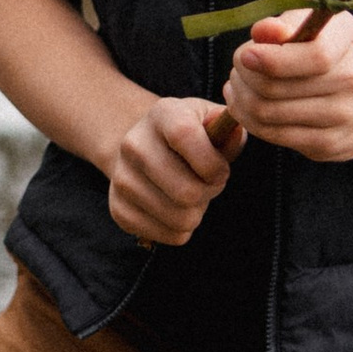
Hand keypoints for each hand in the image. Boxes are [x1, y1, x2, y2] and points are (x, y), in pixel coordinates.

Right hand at [108, 95, 239, 245]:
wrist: (145, 151)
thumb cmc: (190, 138)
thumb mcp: (211, 122)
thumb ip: (227, 128)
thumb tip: (233, 134)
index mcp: (161, 115)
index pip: (185, 136)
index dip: (212, 162)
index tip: (221, 170)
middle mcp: (134, 144)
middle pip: (186, 191)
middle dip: (210, 192)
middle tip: (208, 184)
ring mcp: (122, 178)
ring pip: (180, 218)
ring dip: (197, 212)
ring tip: (192, 195)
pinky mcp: (119, 209)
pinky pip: (169, 236)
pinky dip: (182, 229)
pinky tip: (177, 209)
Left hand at [225, 8, 352, 165]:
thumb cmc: (350, 52)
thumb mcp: (330, 26)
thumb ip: (292, 23)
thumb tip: (259, 33)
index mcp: (352, 54)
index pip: (312, 58)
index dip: (270, 57)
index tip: (245, 53)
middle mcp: (352, 91)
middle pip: (276, 89)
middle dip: (243, 76)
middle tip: (237, 65)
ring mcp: (341, 124)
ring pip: (268, 116)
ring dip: (241, 99)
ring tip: (237, 84)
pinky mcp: (330, 148)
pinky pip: (276, 137)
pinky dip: (252, 121)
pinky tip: (248, 105)